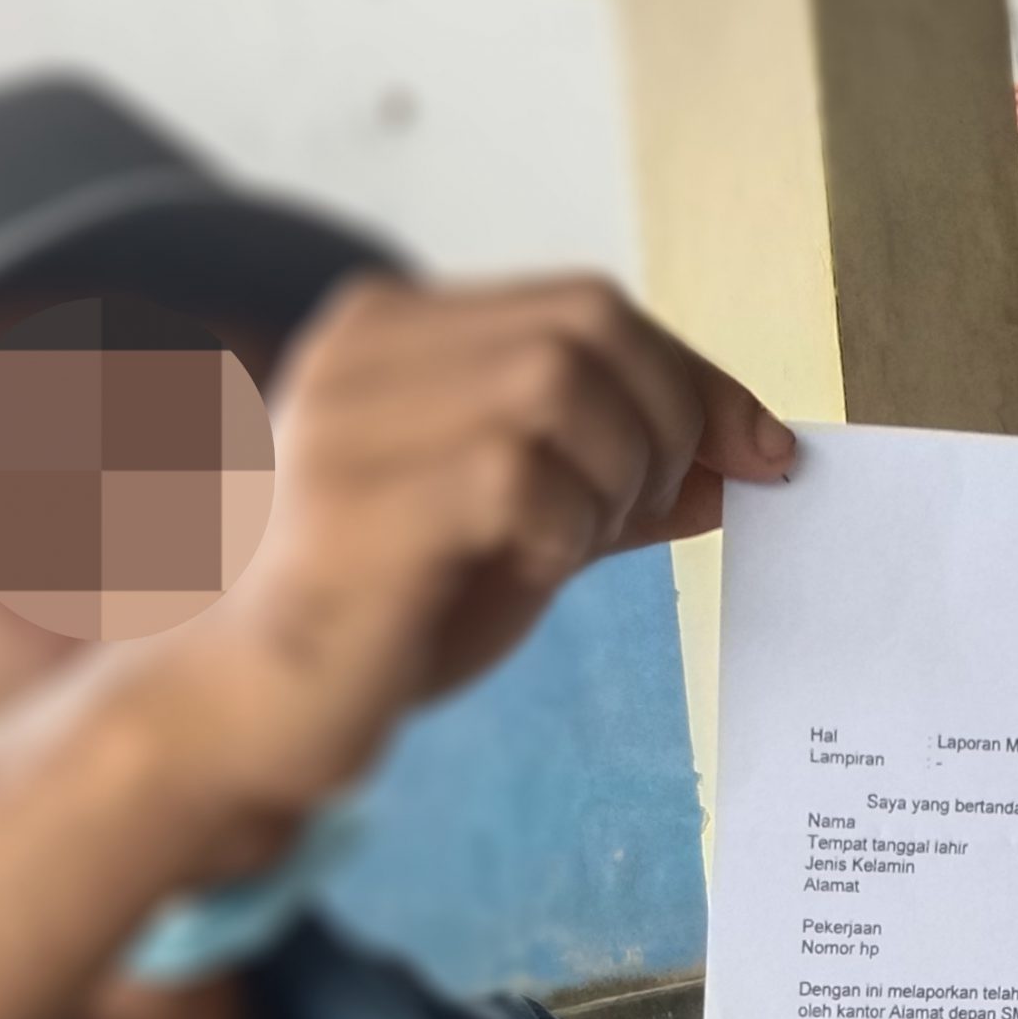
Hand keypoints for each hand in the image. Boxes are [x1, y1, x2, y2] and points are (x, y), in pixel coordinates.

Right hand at [152, 273, 793, 873]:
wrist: (254, 711)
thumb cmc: (388, 618)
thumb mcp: (524, 534)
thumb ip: (615, 485)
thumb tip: (740, 460)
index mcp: (401, 333)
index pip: (591, 307)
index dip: (695, 378)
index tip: (763, 455)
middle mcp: (367, 347)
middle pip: (592, 322)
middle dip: (667, 421)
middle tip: (652, 515)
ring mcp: (354, 418)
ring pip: (560, 385)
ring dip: (615, 475)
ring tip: (574, 547)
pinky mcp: (362, 502)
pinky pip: (520, 474)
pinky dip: (566, 527)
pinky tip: (532, 571)